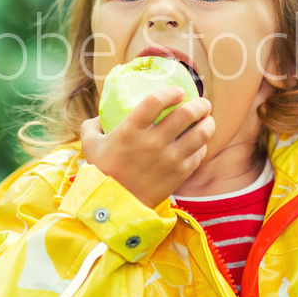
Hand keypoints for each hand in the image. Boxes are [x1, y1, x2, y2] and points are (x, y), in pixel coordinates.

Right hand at [80, 87, 214, 207]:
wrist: (115, 205)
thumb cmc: (102, 170)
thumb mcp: (90, 143)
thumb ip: (93, 124)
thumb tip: (102, 115)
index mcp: (130, 130)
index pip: (156, 101)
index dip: (171, 91)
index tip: (178, 91)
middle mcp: (153, 142)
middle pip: (186, 114)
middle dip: (199, 104)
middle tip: (201, 103)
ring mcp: (169, 159)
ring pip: (200, 133)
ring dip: (207, 122)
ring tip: (206, 119)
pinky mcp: (180, 174)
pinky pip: (199, 153)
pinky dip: (202, 144)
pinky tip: (198, 141)